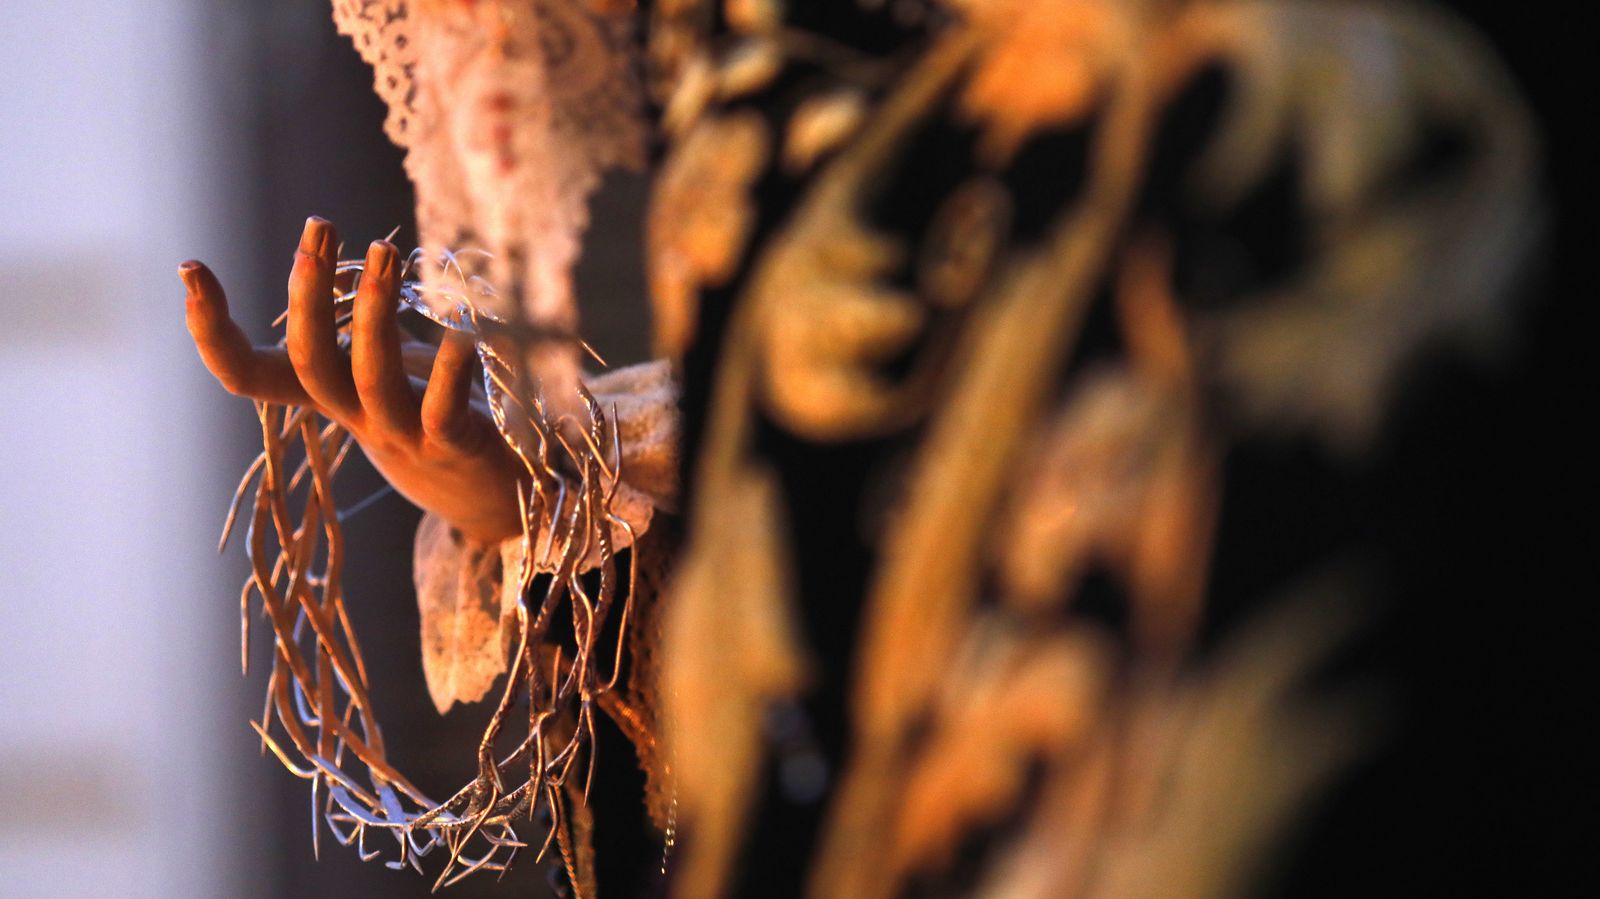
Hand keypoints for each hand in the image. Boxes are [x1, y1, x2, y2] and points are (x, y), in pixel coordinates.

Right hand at [182, 216, 525, 542]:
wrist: (488, 494)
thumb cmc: (434, 414)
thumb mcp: (390, 364)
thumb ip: (369, 321)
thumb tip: (359, 259)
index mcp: (330, 394)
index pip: (248, 374)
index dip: (210, 331)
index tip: (190, 268)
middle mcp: (356, 417)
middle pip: (308, 363)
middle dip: (308, 294)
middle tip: (320, 227)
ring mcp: (404, 436)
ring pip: (372, 381)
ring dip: (374, 314)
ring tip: (383, 251)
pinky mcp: (456, 447)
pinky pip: (443, 412)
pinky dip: (451, 371)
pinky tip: (463, 334)